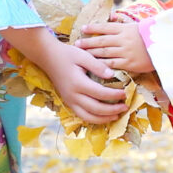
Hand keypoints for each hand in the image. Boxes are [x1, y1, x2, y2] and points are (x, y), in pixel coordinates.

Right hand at [7, 25, 124, 125]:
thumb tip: (112, 75)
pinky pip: (81, 115)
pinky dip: (93, 119)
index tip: (125, 93)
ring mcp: (69, 101)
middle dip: (112, 110)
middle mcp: (73, 95)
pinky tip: (102, 116)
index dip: (114, 95)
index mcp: (78, 83)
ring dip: (103, 119)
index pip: (101, 94)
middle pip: (96, 109)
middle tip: (125, 106)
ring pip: (88, 117)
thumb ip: (98, 66)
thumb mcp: (83, 55)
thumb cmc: (66, 54)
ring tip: (116, 116)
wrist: (47, 57)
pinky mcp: (67, 102)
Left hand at [77, 15, 153, 77]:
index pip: (106, 27)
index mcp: (126, 29)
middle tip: (76, 44)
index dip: (93, 27)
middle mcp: (124, 39)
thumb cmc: (151, 36)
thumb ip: (124, 23)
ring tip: (82, 55)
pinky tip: (94, 66)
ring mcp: (126, 52)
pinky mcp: (130, 64)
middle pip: (102, 40)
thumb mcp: (138, 25)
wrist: (166, 47)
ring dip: (92, 54)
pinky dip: (102, 65)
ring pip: (105, 53)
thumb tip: (112, 16)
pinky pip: (113, 64)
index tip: (83, 28)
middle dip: (88, 42)